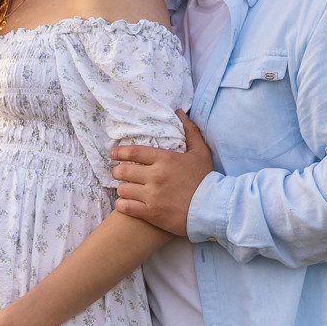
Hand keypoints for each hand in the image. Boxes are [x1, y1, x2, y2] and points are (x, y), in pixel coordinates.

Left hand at [111, 111, 215, 235]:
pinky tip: (126, 203)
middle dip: (117, 171)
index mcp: (165, 159)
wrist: (213, 209)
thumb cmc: (206, 179)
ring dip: (122, 189)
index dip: (119, 152)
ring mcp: (152, 196)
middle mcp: (156, 176)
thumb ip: (189, 131)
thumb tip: (179, 112)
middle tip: (119, 173)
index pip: (133, 151)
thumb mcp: (200, 152)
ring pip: (122, 189)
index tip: (113, 154)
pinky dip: (123, 205)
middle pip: (123, 170)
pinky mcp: (152, 213)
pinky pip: (126, 207)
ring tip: (126, 189)